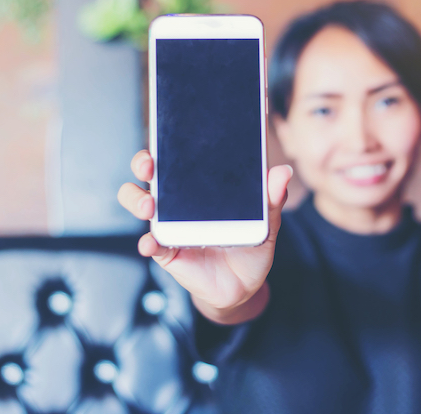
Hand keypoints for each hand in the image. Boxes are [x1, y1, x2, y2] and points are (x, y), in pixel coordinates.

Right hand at [118, 150, 292, 324]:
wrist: (244, 285)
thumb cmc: (249, 245)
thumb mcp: (266, 221)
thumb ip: (271, 198)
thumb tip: (282, 171)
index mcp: (200, 185)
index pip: (178, 156)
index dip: (167, 142)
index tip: (167, 134)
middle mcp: (178, 200)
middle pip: (149, 173)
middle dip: (142, 162)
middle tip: (149, 165)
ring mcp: (169, 224)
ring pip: (140, 203)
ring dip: (137, 200)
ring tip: (149, 206)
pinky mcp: (166, 251)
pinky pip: (150, 244)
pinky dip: (147, 243)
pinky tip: (150, 243)